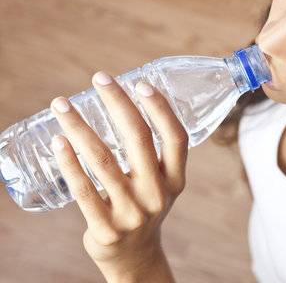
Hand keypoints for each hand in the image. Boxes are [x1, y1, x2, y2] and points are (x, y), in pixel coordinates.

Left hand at [50, 71, 187, 281]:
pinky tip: (58, 142)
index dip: (161, 108)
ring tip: (61, 104)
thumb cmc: (144, 208)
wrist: (136, 259)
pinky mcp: (106, 228)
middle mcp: (157, 194)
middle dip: (118, 103)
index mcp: (175, 180)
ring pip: (103, 161)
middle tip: (98, 78)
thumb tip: (123, 106)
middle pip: (139, 140)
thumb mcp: (161, 185)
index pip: (177, 138)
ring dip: (80, 127)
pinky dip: (69, 163)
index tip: (140, 83)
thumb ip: (152, 154)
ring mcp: (132, 212)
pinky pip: (84, 190)